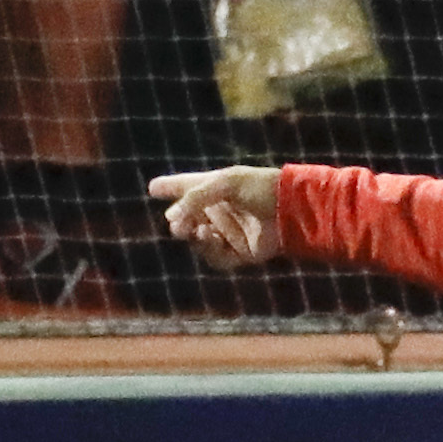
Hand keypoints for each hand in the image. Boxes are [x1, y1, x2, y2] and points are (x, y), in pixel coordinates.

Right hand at [149, 167, 283, 267]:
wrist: (290, 210)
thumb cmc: (258, 188)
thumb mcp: (223, 184)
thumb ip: (195, 197)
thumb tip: (171, 219)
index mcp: (214, 189)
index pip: (187, 187)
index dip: (169, 187)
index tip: (152, 188)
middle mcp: (219, 211)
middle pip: (188, 219)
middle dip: (179, 221)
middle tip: (176, 223)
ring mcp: (228, 233)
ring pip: (199, 240)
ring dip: (194, 236)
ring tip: (198, 229)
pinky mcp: (240, 253)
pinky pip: (216, 257)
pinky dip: (209, 250)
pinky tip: (210, 237)